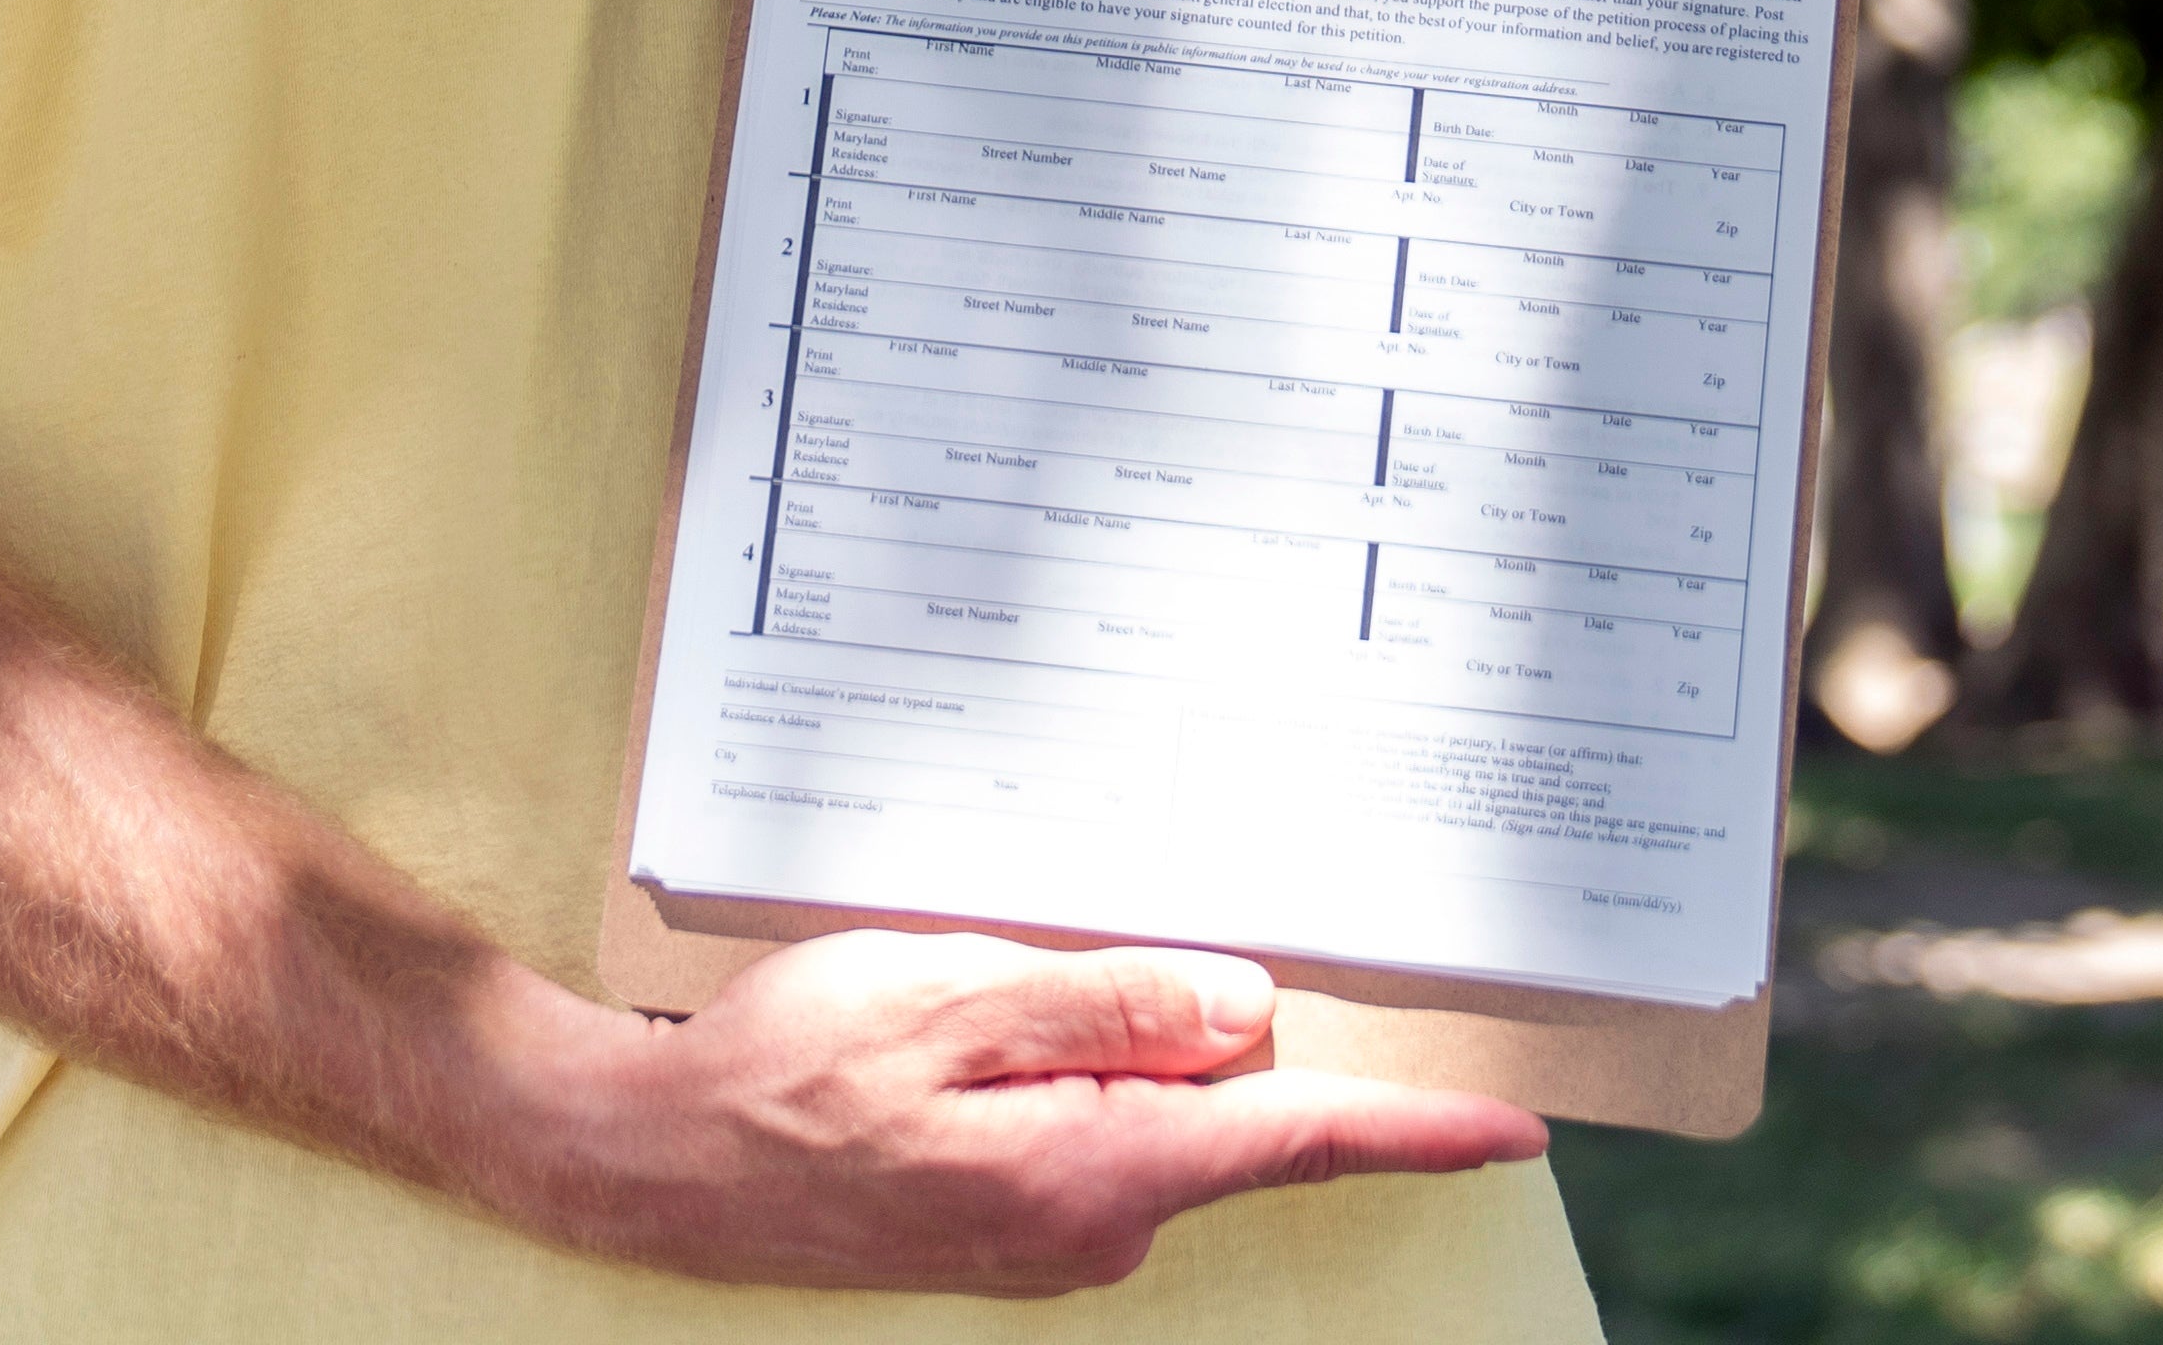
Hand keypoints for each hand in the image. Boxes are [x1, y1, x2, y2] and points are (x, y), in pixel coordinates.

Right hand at [507, 930, 1544, 1293]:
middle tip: (1178, 931)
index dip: (1412, 1128)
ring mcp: (1047, 1231)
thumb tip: (1252, 1009)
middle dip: (1233, 1027)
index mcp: (1095, 1172)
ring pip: (1150, 1111)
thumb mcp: (952, 1000)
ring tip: (1011, 974)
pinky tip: (999, 1012)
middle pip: (1226, 1113)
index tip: (1514, 1126)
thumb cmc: (784, 1072)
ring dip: (1129, 1035)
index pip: (1295, 1141)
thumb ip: (1110, 1002)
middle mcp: (1091, 1224)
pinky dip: (1079, 1063)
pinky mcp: (1007, 1215)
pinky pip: (1089, 1126)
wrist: (649, 1159)